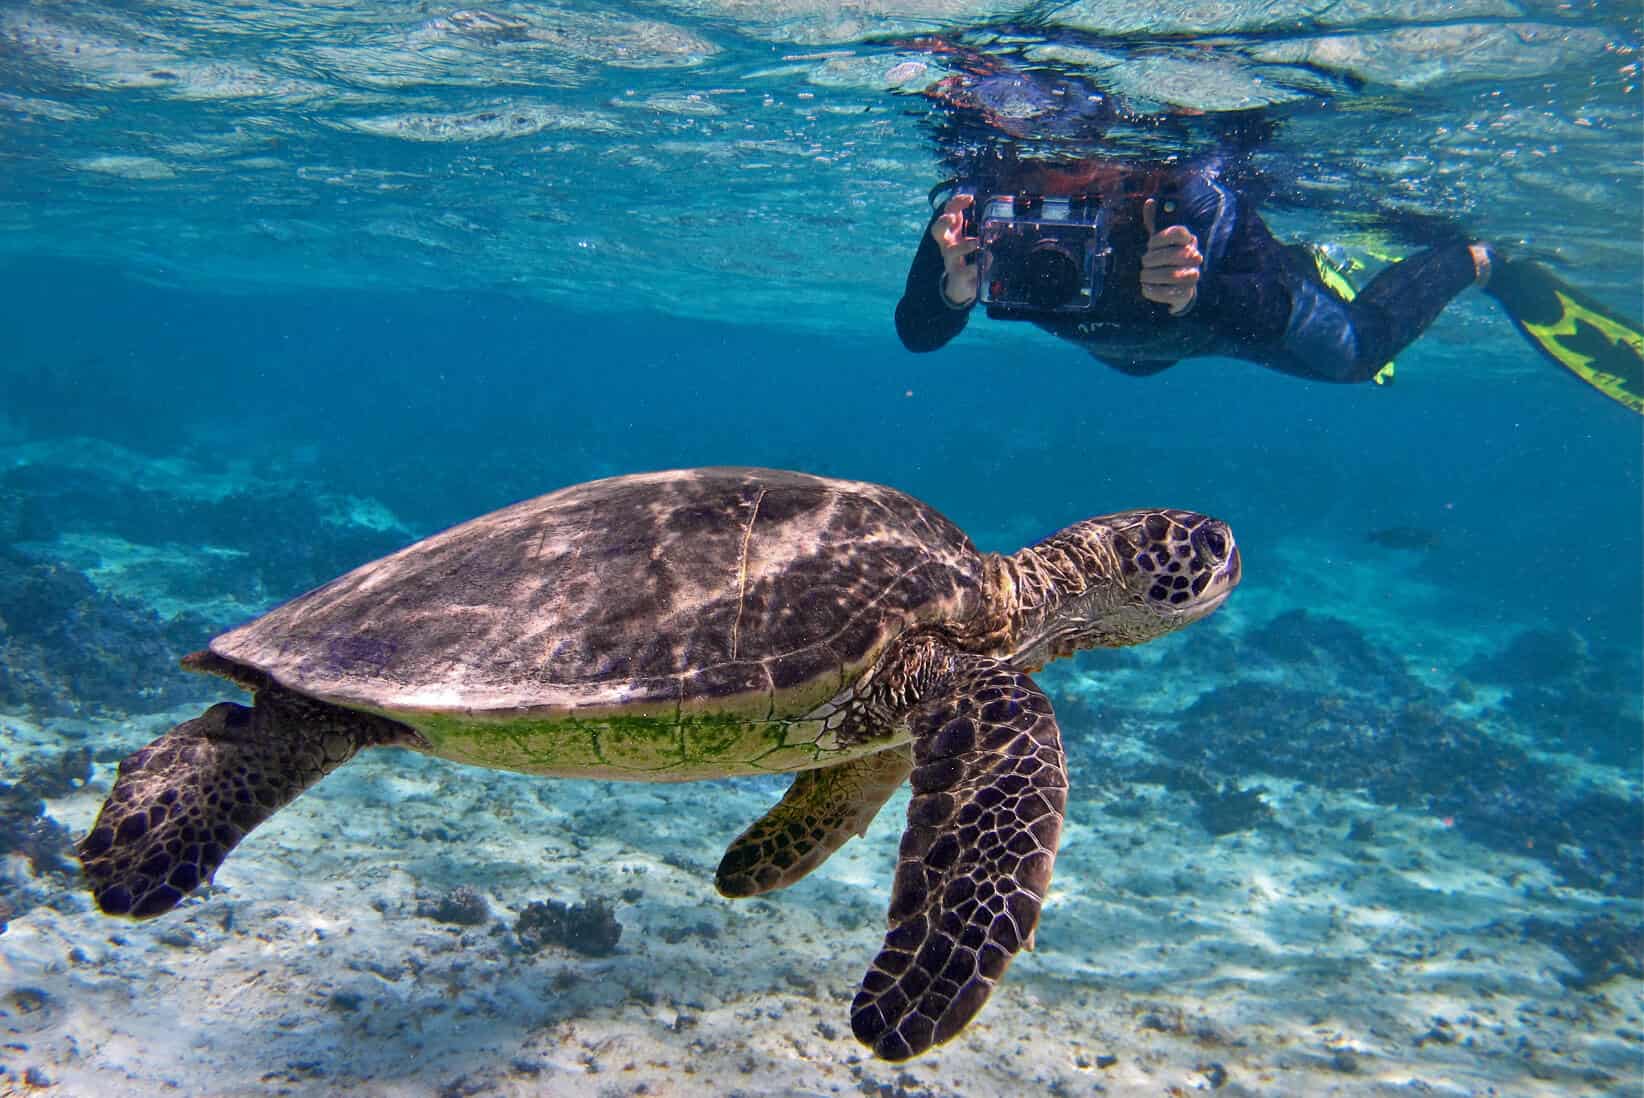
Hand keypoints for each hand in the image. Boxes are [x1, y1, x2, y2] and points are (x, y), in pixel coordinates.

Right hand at [931, 193, 978, 305]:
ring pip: (951, 252)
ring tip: (976, 243)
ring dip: (963, 246)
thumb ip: (981, 229)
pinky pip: (964, 272)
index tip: (969, 198)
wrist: (961, 286)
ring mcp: (951, 261)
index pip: (948, 213)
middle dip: (942, 222)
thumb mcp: (972, 240)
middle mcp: (947, 245)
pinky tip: (983, 264)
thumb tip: (994, 218)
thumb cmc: (967, 257)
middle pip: (937, 230)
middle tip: (951, 218)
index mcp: (951, 232)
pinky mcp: (959, 277)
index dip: (955, 203)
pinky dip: (975, 267)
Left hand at [1141, 197, 1201, 315]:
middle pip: (1172, 255)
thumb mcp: (1159, 240)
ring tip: (1143, 276)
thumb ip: (1153, 222)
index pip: (1178, 232)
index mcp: (1188, 240)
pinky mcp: (1186, 295)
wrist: (1177, 286)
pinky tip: (1146, 287)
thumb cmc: (1165, 257)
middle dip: (1152, 260)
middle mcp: (1194, 257)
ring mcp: (1193, 276)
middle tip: (1143, 262)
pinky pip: (1169, 294)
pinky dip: (1153, 291)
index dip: (1160, 238)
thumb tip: (1150, 202)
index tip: (1150, 243)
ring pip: (1171, 275)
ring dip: (1151, 276)